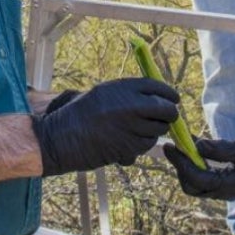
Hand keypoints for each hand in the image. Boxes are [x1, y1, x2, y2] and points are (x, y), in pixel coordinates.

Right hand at [33, 77, 178, 175]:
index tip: (174, 99)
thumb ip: (128, 94)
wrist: (60, 138)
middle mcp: (129, 105)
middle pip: (165, 109)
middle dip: (169, 114)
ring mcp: (129, 127)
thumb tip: (157, 97)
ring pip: (158, 130)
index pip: (158, 87)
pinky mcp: (128, 147)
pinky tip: (128, 142)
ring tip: (137, 131)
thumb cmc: (79, 114)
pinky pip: (146, 145)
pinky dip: (142, 145)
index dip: (169, 94)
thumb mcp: (103, 94)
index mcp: (121, 87)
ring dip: (153, 132)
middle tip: (166, 117)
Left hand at [165, 137, 234, 200]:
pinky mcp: (225, 185)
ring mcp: (224, 191)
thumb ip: (222, 149)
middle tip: (173, 146)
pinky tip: (193, 150)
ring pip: (195, 185)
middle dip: (179, 167)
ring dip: (185, 167)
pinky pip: (204, 179)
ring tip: (180, 147)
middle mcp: (224, 193)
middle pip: (191, 186)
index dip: (180, 163)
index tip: (171, 146)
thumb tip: (198, 146)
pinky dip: (195, 166)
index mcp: (229, 186)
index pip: (196, 178)